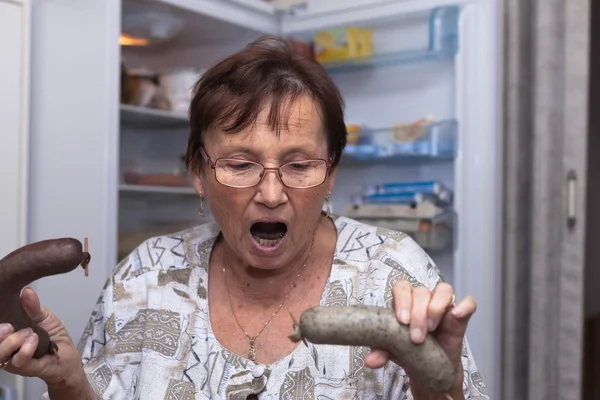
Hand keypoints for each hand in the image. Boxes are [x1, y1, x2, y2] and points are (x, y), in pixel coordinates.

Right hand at [0, 287, 86, 391]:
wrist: (67, 355)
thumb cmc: (53, 336)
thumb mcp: (44, 316)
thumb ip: (33, 306)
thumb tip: (26, 291)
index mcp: (8, 333)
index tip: (2, 313)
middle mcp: (5, 346)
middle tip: (10, 326)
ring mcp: (12, 358)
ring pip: (0, 353)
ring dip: (13, 341)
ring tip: (28, 333)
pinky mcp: (23, 368)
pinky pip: (18, 360)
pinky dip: (26, 349)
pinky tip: (34, 340)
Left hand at [364, 281, 476, 397]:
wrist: (430, 370)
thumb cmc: (409, 352)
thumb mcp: (392, 351)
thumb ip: (381, 351)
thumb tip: (370, 360)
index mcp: (405, 303)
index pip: (402, 287)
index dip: (402, 300)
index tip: (402, 320)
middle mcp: (424, 300)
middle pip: (421, 292)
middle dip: (418, 314)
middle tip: (416, 337)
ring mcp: (443, 306)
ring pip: (443, 290)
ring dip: (436, 308)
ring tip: (431, 329)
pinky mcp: (460, 316)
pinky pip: (468, 303)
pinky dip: (464, 306)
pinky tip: (456, 315)